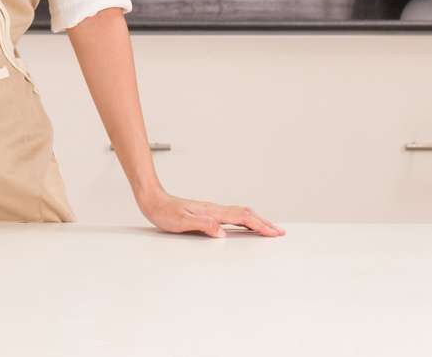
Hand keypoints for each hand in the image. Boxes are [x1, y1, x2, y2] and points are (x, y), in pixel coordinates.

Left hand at [137, 188, 284, 237]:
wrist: (152, 199)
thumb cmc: (163, 211)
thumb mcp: (180, 222)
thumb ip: (201, 225)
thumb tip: (222, 232)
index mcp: (212, 212)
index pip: (242, 218)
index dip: (260, 226)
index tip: (275, 233)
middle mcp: (214, 209)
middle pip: (246, 214)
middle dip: (264, 223)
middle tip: (279, 232)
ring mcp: (211, 210)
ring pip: (240, 214)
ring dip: (256, 221)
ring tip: (268, 228)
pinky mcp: (206, 212)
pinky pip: (231, 216)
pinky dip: (244, 220)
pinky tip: (244, 224)